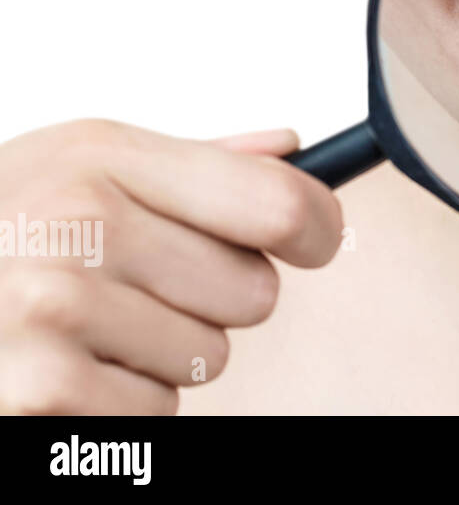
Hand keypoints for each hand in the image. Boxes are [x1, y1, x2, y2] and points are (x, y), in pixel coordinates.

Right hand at [0, 120, 342, 413]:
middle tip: (134, 285)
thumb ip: (193, 164)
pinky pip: (157, 411)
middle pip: (253, 292)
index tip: (316, 241)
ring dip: (161, 355)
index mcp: (102, 158)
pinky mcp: (39, 387)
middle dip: (208, 298)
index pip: (275, 200)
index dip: (317, 228)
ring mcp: (54, 306)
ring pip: (211, 357)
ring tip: (84, 326)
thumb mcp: (78, 168)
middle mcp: (80, 222)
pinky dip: (120, 404)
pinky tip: (61, 367)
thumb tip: (289, 148)